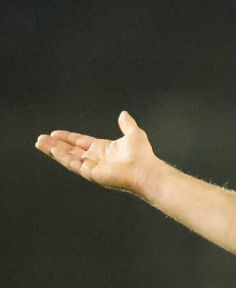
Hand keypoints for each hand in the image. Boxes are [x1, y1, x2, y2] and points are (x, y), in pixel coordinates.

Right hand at [35, 111, 161, 193]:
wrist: (144, 170)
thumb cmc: (142, 155)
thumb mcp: (134, 134)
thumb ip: (127, 124)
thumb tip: (124, 114)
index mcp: (104, 149)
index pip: (81, 142)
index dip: (68, 138)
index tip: (55, 133)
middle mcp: (96, 158)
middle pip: (71, 150)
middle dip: (56, 145)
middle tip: (41, 139)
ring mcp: (92, 166)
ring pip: (68, 157)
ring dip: (53, 150)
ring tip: (39, 143)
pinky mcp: (91, 173)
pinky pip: (73, 163)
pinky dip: (61, 156)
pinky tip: (52, 150)